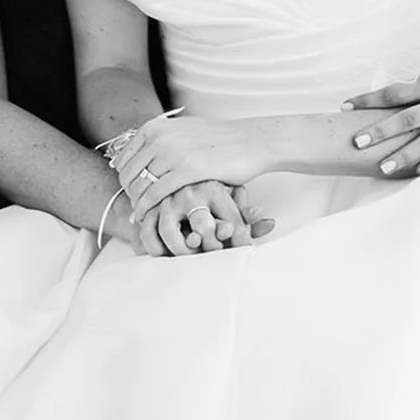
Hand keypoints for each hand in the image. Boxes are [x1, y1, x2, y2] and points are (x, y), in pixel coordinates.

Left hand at [115, 115, 266, 219]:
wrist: (250, 141)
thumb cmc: (219, 139)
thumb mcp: (183, 131)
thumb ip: (161, 140)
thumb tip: (140, 155)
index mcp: (155, 126)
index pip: (122, 158)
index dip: (124, 179)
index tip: (131, 192)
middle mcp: (160, 137)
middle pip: (127, 174)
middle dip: (129, 194)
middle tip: (136, 207)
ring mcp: (172, 152)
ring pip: (140, 186)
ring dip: (138, 204)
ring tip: (143, 215)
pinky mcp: (187, 170)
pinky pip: (155, 194)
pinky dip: (148, 208)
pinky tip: (149, 216)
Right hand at [125, 181, 275, 257]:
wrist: (170, 163)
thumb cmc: (206, 187)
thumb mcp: (227, 196)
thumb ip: (246, 214)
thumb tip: (272, 223)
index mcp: (214, 187)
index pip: (232, 222)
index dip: (239, 242)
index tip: (242, 252)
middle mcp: (190, 191)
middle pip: (203, 229)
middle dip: (211, 248)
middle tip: (215, 256)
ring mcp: (166, 198)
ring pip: (170, 233)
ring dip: (181, 251)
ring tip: (190, 256)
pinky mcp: (147, 205)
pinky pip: (148, 233)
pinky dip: (155, 247)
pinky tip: (163, 253)